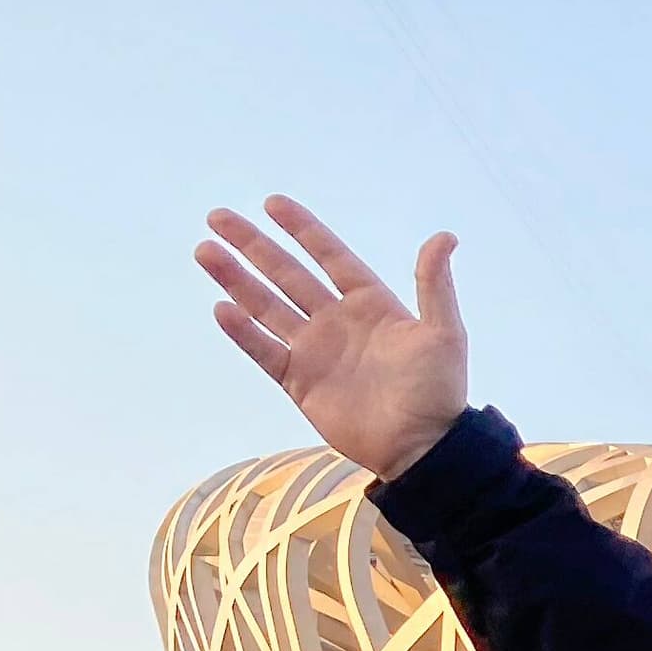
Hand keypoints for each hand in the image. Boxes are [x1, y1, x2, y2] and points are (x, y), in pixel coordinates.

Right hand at [196, 198, 467, 481]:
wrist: (422, 447)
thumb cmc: (439, 390)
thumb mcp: (444, 333)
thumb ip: (435, 285)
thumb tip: (445, 237)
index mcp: (371, 305)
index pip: (331, 257)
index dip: (303, 230)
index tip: (272, 203)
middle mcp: (338, 322)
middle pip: (287, 275)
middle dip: (254, 246)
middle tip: (219, 217)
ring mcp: (316, 351)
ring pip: (267, 307)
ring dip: (237, 280)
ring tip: (206, 252)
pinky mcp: (300, 382)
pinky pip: (265, 352)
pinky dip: (243, 333)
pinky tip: (222, 309)